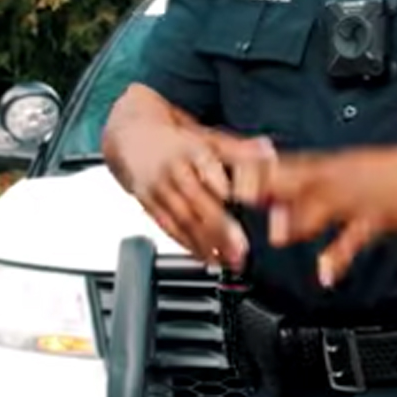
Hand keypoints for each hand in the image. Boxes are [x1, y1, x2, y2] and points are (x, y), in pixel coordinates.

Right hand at [121, 125, 275, 268]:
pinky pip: (169, 228)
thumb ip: (238, 148)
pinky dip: (188, 246)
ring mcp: (158, 189)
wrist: (130, 138)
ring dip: (206, 243)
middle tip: (241, 248)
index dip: (222, 184)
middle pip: (196, 200)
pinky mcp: (149, 206)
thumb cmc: (176, 140)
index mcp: (190, 149)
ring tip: (229, 260)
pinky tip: (206, 258)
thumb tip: (266, 150)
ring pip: (182, 219)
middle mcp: (172, 170)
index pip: (207, 166)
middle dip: (219, 227)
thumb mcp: (207, 136)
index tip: (244, 202)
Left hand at [233, 142, 396, 287]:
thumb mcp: (346, 175)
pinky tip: (326, 272)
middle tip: (242, 198)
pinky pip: (357, 237)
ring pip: (324, 206)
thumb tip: (273, 201)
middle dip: (269, 189)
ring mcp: (358, 198)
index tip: (229, 177)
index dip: (256, 170)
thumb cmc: (390, 173)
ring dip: (301, 218)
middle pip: (296, 181)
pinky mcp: (379, 216)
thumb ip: (308, 189)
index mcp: (327, 167)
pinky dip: (341, 255)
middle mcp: (337, 179)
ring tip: (281, 235)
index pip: (284, 164)